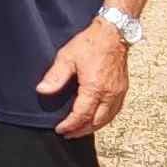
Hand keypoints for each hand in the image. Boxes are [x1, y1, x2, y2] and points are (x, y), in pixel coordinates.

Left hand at [38, 20, 130, 136]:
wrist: (113, 32)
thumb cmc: (90, 43)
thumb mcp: (67, 57)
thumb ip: (55, 76)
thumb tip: (42, 91)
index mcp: (95, 88)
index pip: (82, 115)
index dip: (70, 125)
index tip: (60, 130)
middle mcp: (110, 93)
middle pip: (96, 121)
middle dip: (81, 130)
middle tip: (68, 134)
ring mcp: (119, 92)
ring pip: (108, 118)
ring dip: (93, 127)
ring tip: (79, 130)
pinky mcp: (123, 88)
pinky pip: (115, 111)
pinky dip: (105, 119)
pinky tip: (96, 119)